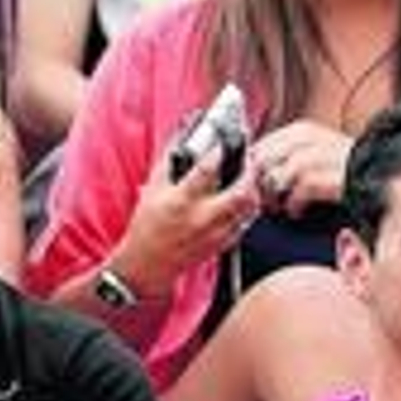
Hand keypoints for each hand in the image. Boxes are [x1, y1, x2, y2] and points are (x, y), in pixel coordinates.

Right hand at [113, 132, 260, 295]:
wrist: (150, 262)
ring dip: (252, 188)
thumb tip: (182, 138)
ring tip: (248, 176)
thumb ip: (170, 162)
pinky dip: (247, 207)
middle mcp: (203, 217)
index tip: (223, 141)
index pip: (208, 169)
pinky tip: (241, 198)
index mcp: (182, 200)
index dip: (218, 150)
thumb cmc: (148, 226)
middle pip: (241, 190)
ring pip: (250, 207)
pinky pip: (246, 222)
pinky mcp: (224, 243)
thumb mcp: (153, 190)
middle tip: (248, 158)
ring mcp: (216, 232)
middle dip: (250, 170)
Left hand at [250, 119, 351, 217]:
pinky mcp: (324, 179)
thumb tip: (256, 169)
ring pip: (275, 179)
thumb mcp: (315, 150)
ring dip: (274, 198)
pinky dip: (293, 206)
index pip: (259, 147)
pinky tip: (298, 211)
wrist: (378, 174)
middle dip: (260, 185)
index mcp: (302, 130)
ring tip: (282, 206)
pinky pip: (296, 194)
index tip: (255, 185)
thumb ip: (286, 155)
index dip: (253, 169)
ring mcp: (316, 158)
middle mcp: (307, 140)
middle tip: (266, 200)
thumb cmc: (345, 167)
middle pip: (263, 162)